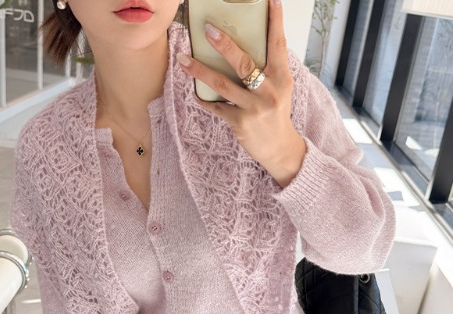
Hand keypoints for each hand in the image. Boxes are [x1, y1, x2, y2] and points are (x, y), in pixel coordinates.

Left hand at [177, 0, 305, 187]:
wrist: (279, 148)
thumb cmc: (277, 113)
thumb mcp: (280, 88)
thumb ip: (267, 70)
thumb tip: (243, 47)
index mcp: (282, 78)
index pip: (278, 44)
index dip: (274, 21)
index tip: (270, 0)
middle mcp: (269, 91)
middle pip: (243, 63)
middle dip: (224, 45)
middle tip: (207, 29)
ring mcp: (253, 108)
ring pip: (222, 85)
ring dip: (200, 71)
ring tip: (183, 59)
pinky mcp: (240, 123)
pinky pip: (216, 107)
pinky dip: (204, 99)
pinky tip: (194, 93)